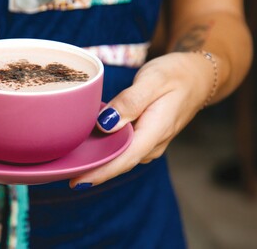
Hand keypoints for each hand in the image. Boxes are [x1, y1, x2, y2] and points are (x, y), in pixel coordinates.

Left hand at [69, 52, 215, 188]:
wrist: (196, 76)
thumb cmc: (175, 74)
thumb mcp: (153, 80)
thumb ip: (130, 102)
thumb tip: (105, 124)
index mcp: (155, 131)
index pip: (125, 159)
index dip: (101, 172)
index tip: (76, 181)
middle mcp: (151, 143)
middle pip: (118, 163)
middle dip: (91, 171)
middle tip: (60, 173)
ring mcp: (147, 142)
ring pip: (118, 156)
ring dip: (96, 160)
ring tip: (66, 163)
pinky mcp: (143, 137)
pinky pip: (120, 147)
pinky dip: (103, 148)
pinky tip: (84, 146)